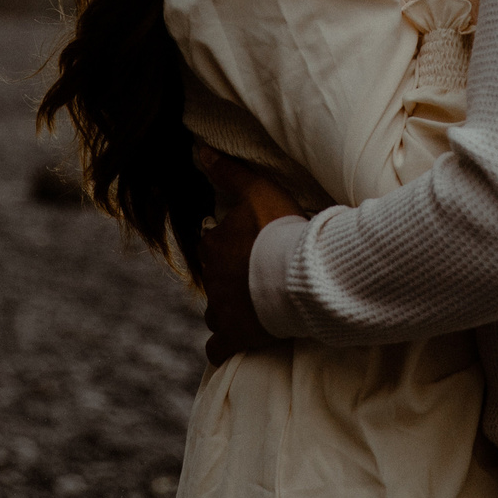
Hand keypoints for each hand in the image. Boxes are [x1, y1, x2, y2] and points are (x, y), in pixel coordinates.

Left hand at [194, 144, 299, 365]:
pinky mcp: (235, 336)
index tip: (247, 244)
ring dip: (225, 309)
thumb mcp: (258, 191)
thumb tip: (198, 150)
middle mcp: (212, 278)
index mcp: (215, 245)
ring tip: (248, 306)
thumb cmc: (281, 231)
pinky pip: (217, 348)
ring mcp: (222, 310)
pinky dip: (222, 347)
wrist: (300, 277)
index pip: (211, 243)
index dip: (227, 244)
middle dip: (226, 277)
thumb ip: (229, 172)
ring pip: (213, 311)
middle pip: (212, 278)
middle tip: (252, 274)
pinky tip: (231, 345)